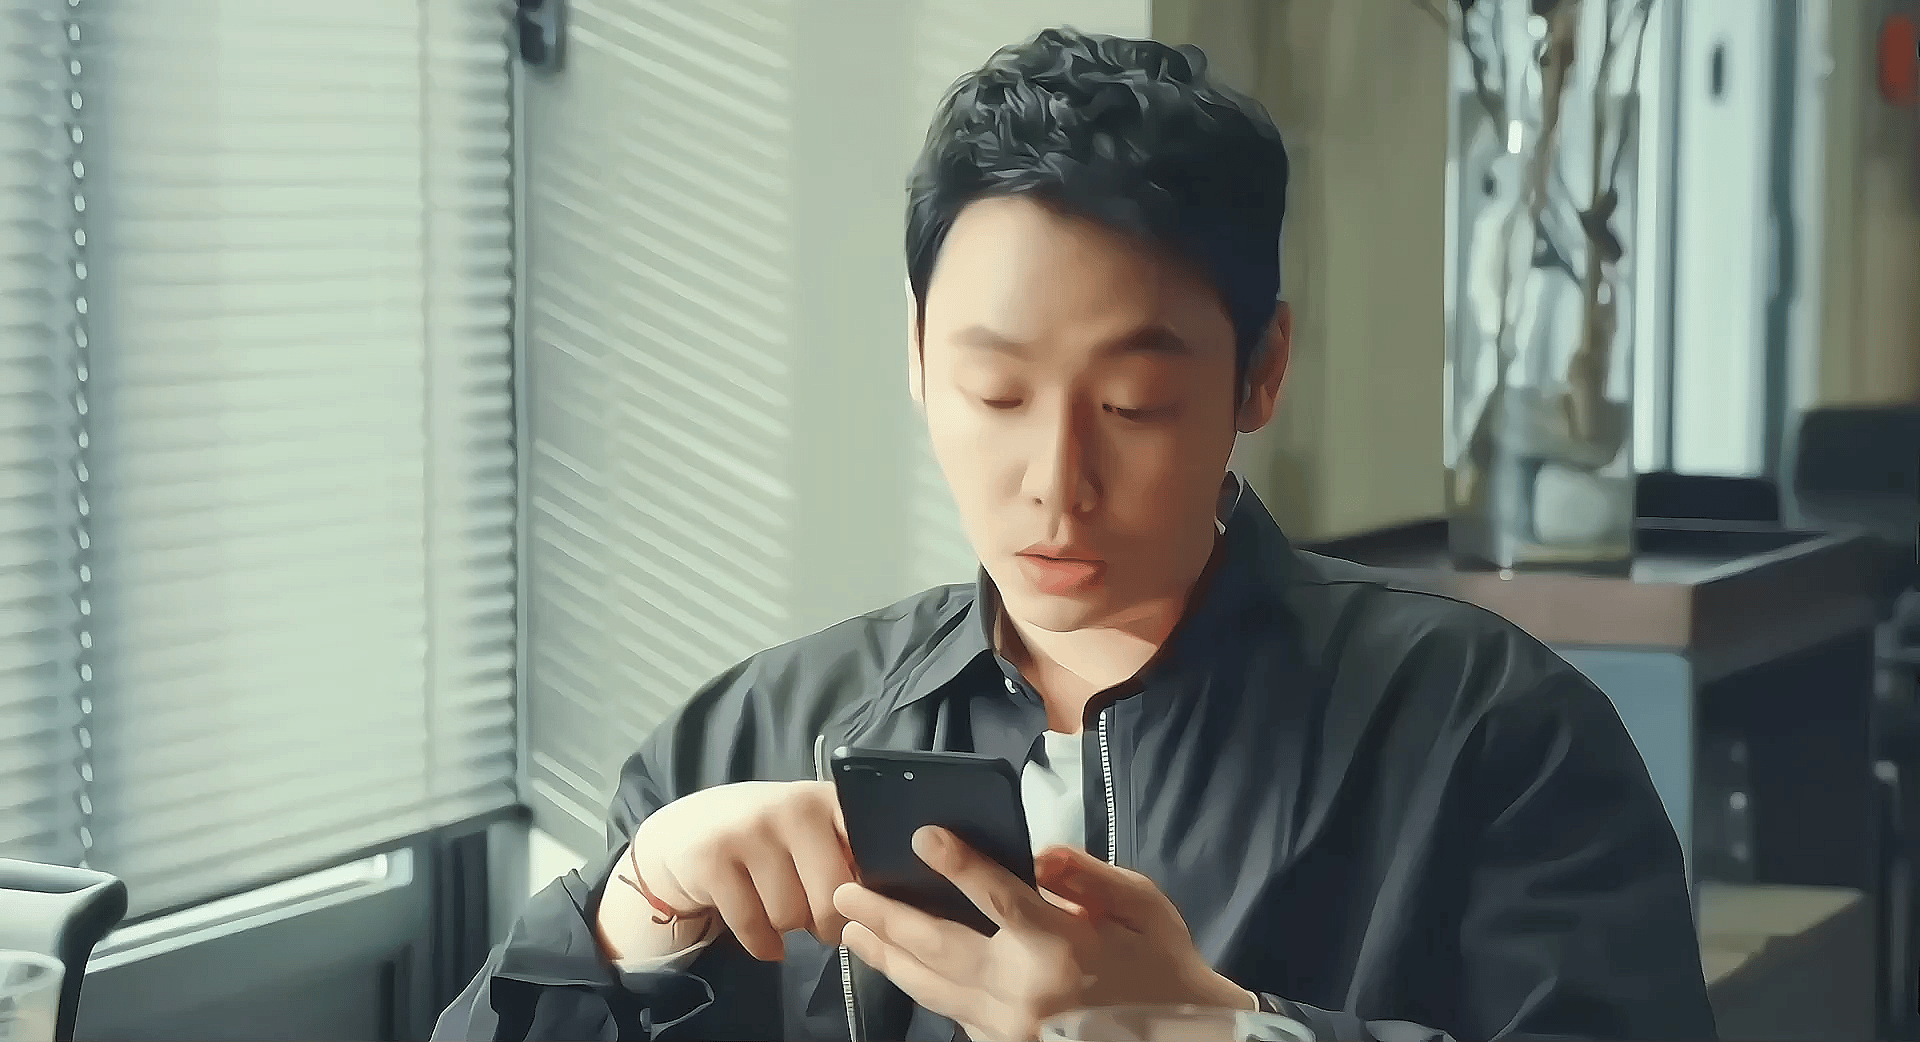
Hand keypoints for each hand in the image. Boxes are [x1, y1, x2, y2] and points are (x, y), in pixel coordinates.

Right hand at [617, 780, 856, 960]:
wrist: (684, 830)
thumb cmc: (764, 837)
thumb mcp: (810, 831)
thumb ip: (846, 854)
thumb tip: (879, 904)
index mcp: (826, 799)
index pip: (870, 850)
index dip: (870, 890)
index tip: (862, 903)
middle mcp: (791, 807)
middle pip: (833, 896)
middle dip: (829, 923)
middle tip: (818, 921)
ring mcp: (749, 830)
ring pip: (791, 917)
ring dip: (788, 930)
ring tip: (779, 909)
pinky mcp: (712, 860)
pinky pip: (753, 928)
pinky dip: (762, 944)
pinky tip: (762, 933)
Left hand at [834, 828, 1252, 1041]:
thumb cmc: (1163, 968)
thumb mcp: (1142, 906)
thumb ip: (1088, 876)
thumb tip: (1038, 854)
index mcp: (1064, 947)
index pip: (998, 898)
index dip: (958, 864)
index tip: (922, 836)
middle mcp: (1028, 991)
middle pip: (940, 948)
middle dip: (887, 917)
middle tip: (846, 892)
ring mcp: (1012, 1028)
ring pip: (933, 989)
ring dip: (887, 957)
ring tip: (853, 932)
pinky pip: (953, 1016)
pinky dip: (921, 990)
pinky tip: (900, 969)